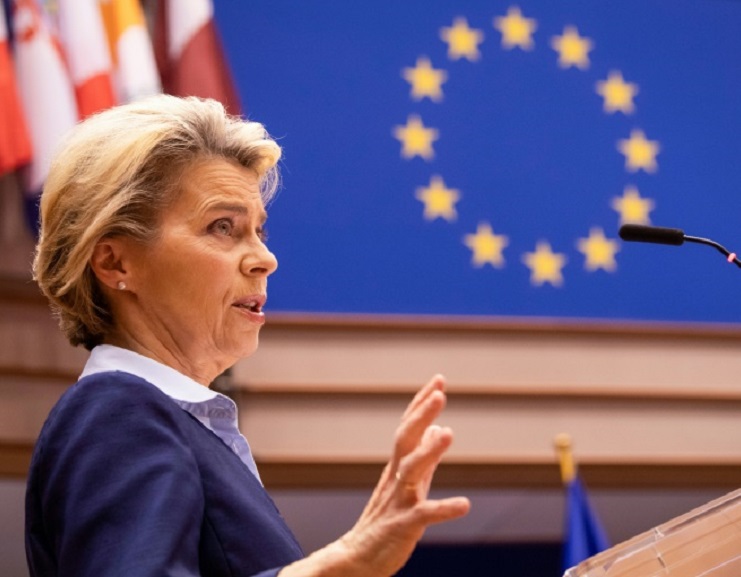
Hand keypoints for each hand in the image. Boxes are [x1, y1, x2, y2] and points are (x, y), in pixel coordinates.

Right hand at [336, 374, 470, 575]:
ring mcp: (397, 501)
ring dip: (428, 451)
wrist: (359, 558)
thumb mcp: (407, 483)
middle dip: (421, 415)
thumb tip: (440, 427)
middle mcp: (395, 478)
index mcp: (398, 467)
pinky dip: (443, 509)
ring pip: (411, 471)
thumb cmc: (385, 520)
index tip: (438, 380)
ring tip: (449, 434)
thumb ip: (426, 457)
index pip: (409, 427)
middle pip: (405, 440)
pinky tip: (465, 505)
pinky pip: (423, 515)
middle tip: (440, 393)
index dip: (422, 404)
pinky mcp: (402, 527)